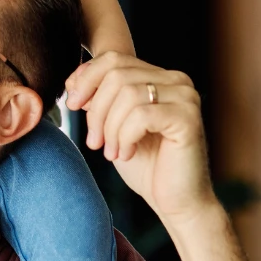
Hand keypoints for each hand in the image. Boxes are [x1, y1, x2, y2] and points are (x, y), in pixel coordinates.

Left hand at [66, 52, 216, 225]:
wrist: (176, 202)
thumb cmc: (144, 163)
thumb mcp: (112, 124)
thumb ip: (98, 97)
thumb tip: (73, 81)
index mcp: (159, 76)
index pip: (113, 58)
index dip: (86, 78)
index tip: (72, 104)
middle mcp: (176, 80)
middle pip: (115, 74)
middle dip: (96, 109)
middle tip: (93, 141)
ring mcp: (185, 97)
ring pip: (126, 93)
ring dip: (110, 127)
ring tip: (110, 151)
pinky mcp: (188, 118)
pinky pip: (140, 115)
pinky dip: (124, 136)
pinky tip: (126, 154)